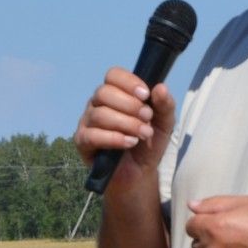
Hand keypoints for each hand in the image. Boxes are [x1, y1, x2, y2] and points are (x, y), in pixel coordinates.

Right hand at [73, 68, 174, 190]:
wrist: (140, 172)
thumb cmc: (148, 143)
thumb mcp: (164, 123)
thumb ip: (165, 105)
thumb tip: (160, 88)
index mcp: (115, 93)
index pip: (113, 75)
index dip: (129, 82)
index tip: (146, 95)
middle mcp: (97, 104)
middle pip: (104, 92)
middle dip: (130, 105)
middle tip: (147, 118)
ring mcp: (87, 122)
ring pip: (100, 114)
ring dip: (126, 123)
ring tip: (143, 134)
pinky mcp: (82, 142)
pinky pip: (92, 135)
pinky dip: (114, 138)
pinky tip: (130, 142)